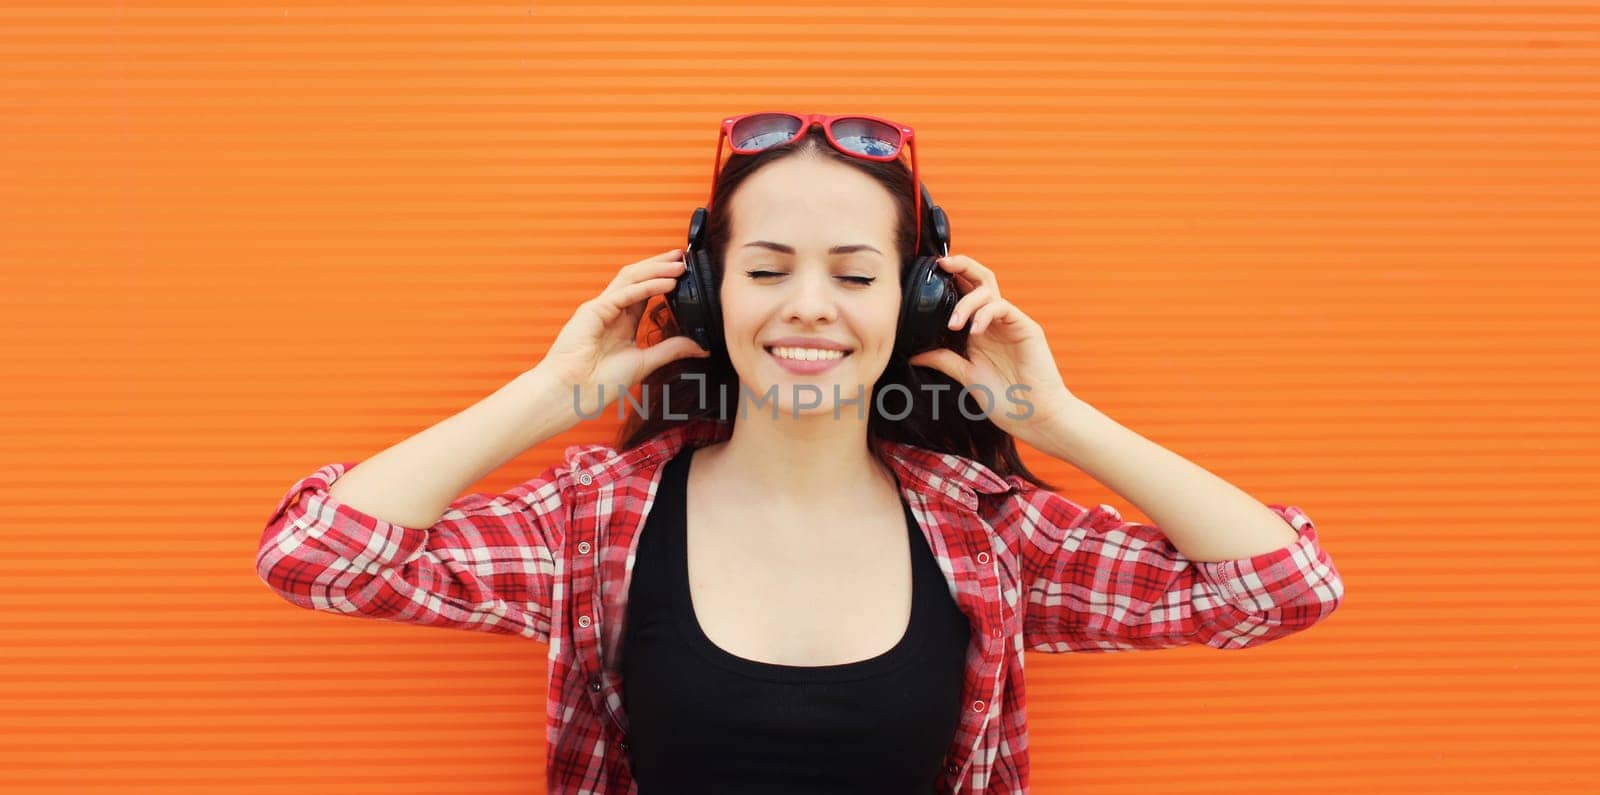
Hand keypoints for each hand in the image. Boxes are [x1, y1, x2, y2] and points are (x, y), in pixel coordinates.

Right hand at [534, 248, 709, 411]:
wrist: (571, 395)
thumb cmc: (598, 383)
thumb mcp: (645, 362)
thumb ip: (671, 350)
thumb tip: (700, 347)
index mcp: (621, 321)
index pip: (645, 290)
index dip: (664, 278)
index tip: (685, 271)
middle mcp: (610, 310)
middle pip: (637, 277)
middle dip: (660, 265)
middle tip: (683, 256)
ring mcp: (600, 308)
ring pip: (630, 278)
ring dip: (656, 269)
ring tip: (679, 265)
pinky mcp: (593, 312)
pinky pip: (623, 295)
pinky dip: (646, 287)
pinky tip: (666, 283)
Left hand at [907, 254, 1078, 449]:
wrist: (1035, 418)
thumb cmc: (1006, 400)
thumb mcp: (966, 376)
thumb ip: (944, 360)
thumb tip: (914, 353)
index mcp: (980, 330)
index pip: (964, 294)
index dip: (948, 281)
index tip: (927, 276)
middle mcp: (995, 322)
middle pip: (980, 280)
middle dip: (962, 266)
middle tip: (941, 264)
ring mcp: (1011, 323)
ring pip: (989, 291)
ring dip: (967, 302)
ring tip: (954, 325)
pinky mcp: (1026, 328)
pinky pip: (1004, 307)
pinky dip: (986, 313)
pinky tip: (975, 330)